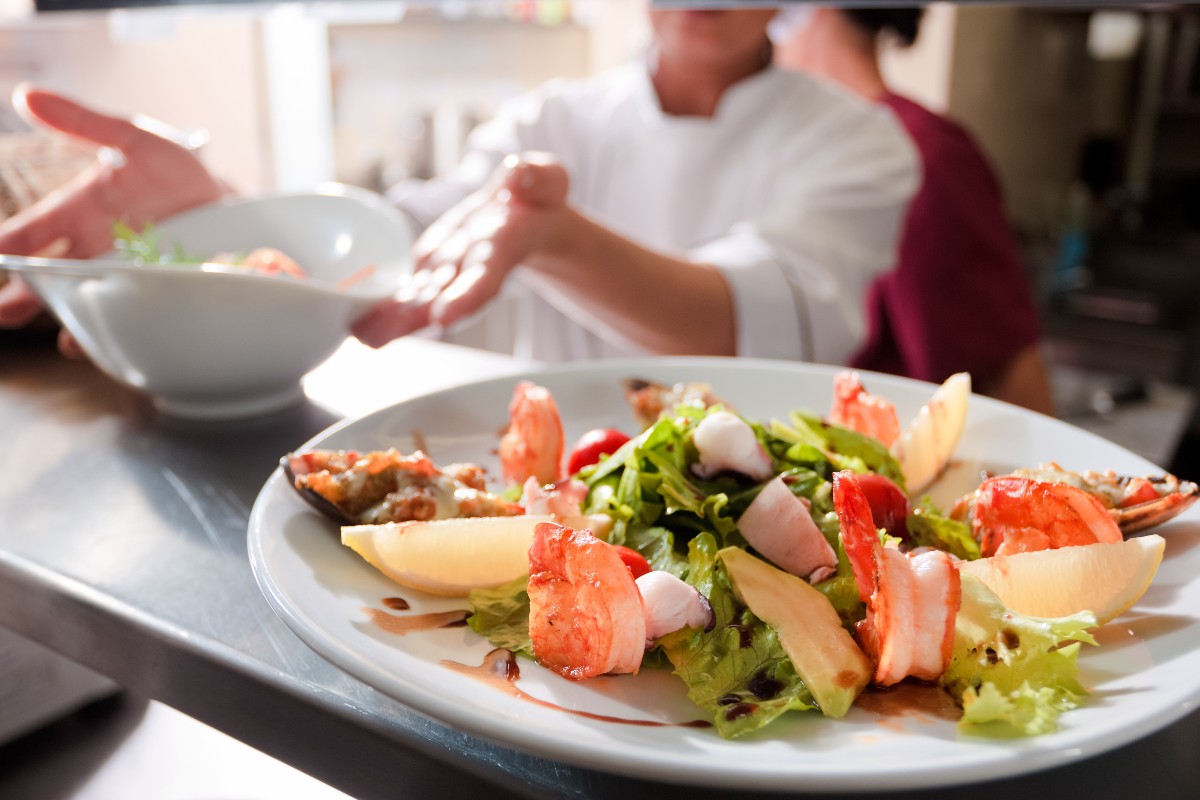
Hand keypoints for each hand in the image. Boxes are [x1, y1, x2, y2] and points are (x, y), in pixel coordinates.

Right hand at [0, 84, 228, 330]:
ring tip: (63, 336)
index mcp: (77, 212)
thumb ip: (84, 121)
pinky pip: (126, 317)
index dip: (5, 246)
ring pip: (83, 303)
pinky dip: (114, 330)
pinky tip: (106, 343)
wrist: (228, 204)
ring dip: (69, 319)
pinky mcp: (153, 294)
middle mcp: (93, 250)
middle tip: (4, 313)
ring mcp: (122, 275)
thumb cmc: (175, 171)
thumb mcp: (133, 139)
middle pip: (45, 278)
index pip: (27, 233)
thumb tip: (28, 96)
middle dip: (20, 297)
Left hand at [353, 153, 570, 346]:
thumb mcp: (547, 179)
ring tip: (357, 333)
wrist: (527, 218)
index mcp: (503, 246)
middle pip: (441, 298)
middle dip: (410, 319)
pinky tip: (354, 318)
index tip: (443, 316)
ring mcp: (449, 273)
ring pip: (419, 300)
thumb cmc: (537, 198)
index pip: (486, 275)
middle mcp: (471, 269)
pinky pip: (407, 290)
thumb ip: (538, 177)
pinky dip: (382, 305)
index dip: (467, 296)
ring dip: (388, 319)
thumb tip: (519, 178)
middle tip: (376, 336)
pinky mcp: (431, 270)